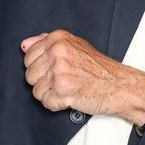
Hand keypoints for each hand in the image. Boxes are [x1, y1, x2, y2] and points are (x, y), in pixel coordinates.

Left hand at [21, 30, 144, 126]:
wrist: (119, 85)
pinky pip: (46, 103)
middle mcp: (57, 53)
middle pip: (30, 75)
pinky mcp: (63, 91)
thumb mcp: (75, 45)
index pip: (28, 56)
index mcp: (58, 39)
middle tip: (63, 80)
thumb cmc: (99, 68)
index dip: (40, 67)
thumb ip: (47, 42)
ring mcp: (59, 72)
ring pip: (36, 91)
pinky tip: (70, 97)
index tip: (54, 69)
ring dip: (50, 94)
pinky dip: (56, 105)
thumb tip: (25, 44)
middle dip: (43, 82)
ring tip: (68, 89)